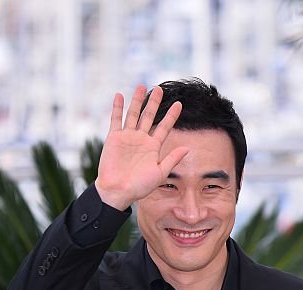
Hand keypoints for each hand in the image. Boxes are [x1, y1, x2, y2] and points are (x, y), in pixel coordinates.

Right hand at [94, 85, 188, 209]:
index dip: (171, 116)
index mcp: (153, 147)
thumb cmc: (140, 186)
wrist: (118, 190)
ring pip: (134, 115)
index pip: (164, 127)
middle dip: (154, 103)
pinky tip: (120, 96)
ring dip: (137, 101)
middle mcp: (141, 139)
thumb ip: (172, 159)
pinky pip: (116, 120)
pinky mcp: (114, 138)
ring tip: (142, 86)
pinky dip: (117, 108)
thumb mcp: (160, 173)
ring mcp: (127, 137)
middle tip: (160, 89)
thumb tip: (188, 148)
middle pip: (149, 116)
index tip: (179, 104)